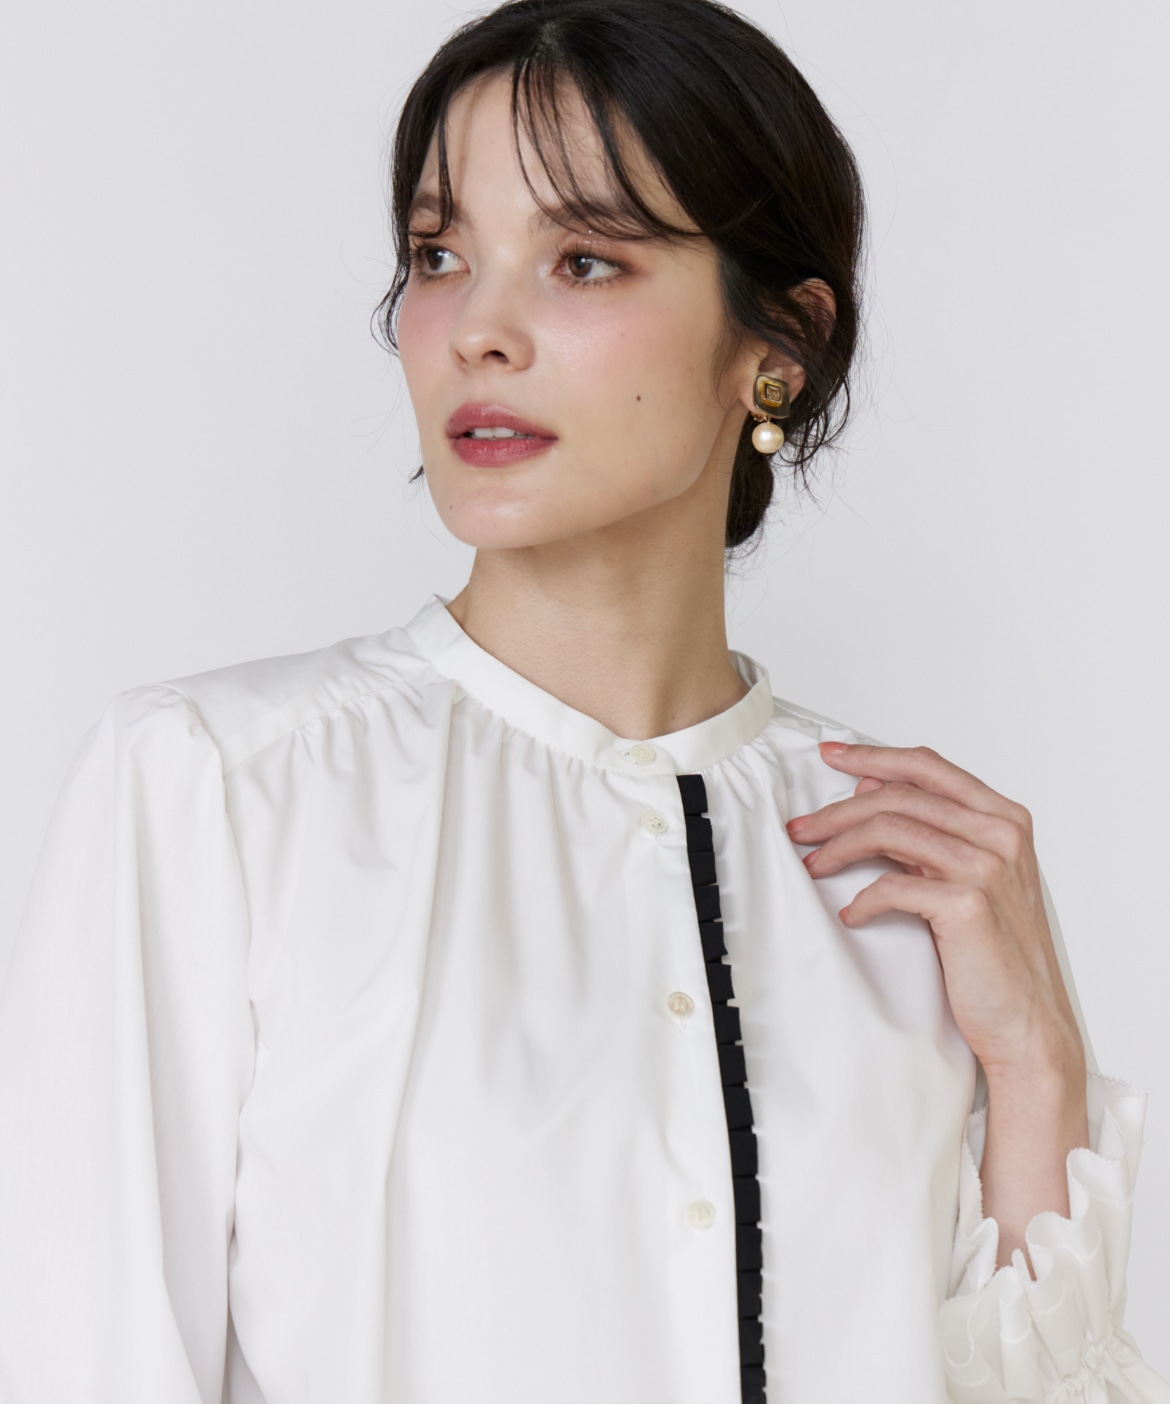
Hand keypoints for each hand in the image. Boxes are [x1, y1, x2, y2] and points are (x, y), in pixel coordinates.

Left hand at [786, 742, 1083, 1085]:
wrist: (1029, 1022)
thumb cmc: (996, 953)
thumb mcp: (968, 877)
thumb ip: (930, 831)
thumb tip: (870, 788)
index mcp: (1005, 818)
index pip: (928, 767)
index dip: (872, 756)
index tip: (830, 755)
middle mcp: (1001, 834)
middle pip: (899, 796)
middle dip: (838, 809)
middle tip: (801, 827)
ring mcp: (987, 867)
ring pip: (889, 829)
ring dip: (839, 847)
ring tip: (814, 866)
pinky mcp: (968, 904)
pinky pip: (893, 885)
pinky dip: (862, 899)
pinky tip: (852, 915)